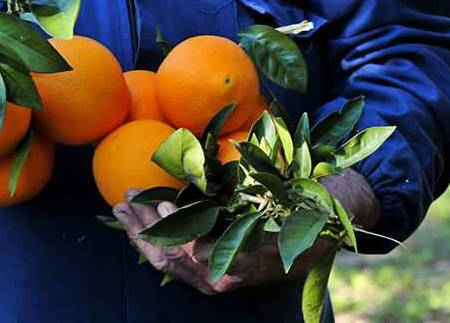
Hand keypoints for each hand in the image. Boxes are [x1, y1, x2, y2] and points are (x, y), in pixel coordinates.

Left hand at [113, 190, 333, 294]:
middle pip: (171, 259)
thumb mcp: (281, 195)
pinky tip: (140, 223)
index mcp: (241, 261)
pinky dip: (155, 242)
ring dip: (141, 236)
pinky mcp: (211, 271)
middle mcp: (223, 277)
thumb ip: (243, 192)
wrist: (328, 223)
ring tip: (121, 210)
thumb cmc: (305, 203)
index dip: (173, 226)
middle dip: (143, 230)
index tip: (159, 200)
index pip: (194, 250)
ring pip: (168, 264)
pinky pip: (176, 262)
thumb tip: (202, 171)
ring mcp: (215, 278)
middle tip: (124, 200)